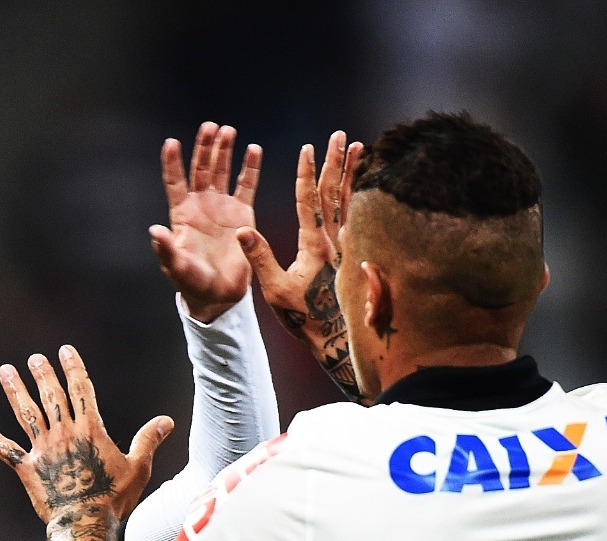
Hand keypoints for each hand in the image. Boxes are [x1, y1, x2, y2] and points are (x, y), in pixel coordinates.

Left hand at [0, 346, 174, 524]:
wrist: (85, 524)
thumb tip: (166, 421)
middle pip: (51, 396)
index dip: (73, 368)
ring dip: (15, 391)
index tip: (65, 351)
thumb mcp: (138, 468)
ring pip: (26, 414)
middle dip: (42, 374)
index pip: (81, 390)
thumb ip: (148, 440)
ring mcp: (42, 451)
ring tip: (5, 372)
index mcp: (90, 430)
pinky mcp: (27, 470)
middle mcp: (64, 434)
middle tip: (34, 358)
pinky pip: (5, 451)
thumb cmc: (113, 499)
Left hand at [150, 123, 262, 322]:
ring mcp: (222, 207)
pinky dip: (250, 167)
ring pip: (222, 171)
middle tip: (210, 126)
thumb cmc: (193, 283)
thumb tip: (154, 231)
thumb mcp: (176, 268)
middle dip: (204, 148)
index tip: (171, 142)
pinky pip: (247, 185)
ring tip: (227, 130)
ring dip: (223, 150)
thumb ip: (166, 250)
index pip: (174, 182)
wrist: (219, 293)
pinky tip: (253, 148)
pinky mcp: (242, 213)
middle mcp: (201, 205)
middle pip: (201, 169)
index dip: (172, 163)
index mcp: (182, 215)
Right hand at [236, 131, 365, 399]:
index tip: (307, 149)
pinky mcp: (354, 252)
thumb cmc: (303, 316)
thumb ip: (260, 257)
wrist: (335, 337)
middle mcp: (334, 240)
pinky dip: (361, 193)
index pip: (308, 201)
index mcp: (312, 246)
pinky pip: (358, 215)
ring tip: (358, 146)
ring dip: (353, 171)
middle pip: (334, 192)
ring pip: (350, 200)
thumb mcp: (275, 290)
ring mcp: (347, 245)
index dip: (306, 173)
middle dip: (334, 161)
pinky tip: (365, 181)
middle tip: (338, 136)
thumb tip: (241, 229)